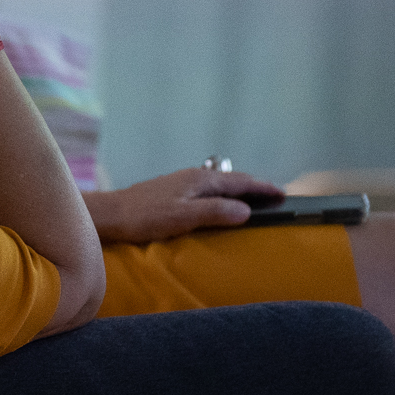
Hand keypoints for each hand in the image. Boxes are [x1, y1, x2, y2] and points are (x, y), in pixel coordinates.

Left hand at [84, 168, 284, 243]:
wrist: (112, 214)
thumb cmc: (146, 217)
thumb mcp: (184, 217)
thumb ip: (215, 212)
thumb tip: (246, 210)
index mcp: (200, 180)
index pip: (240, 182)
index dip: (263, 188)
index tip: (283, 194)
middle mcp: (194, 177)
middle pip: (232, 180)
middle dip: (255, 187)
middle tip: (275, 196)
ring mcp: (182, 182)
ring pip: (219, 184)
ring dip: (239, 190)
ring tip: (254, 200)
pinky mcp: (173, 191)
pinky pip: (208, 190)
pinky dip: (223, 194)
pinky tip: (221, 204)